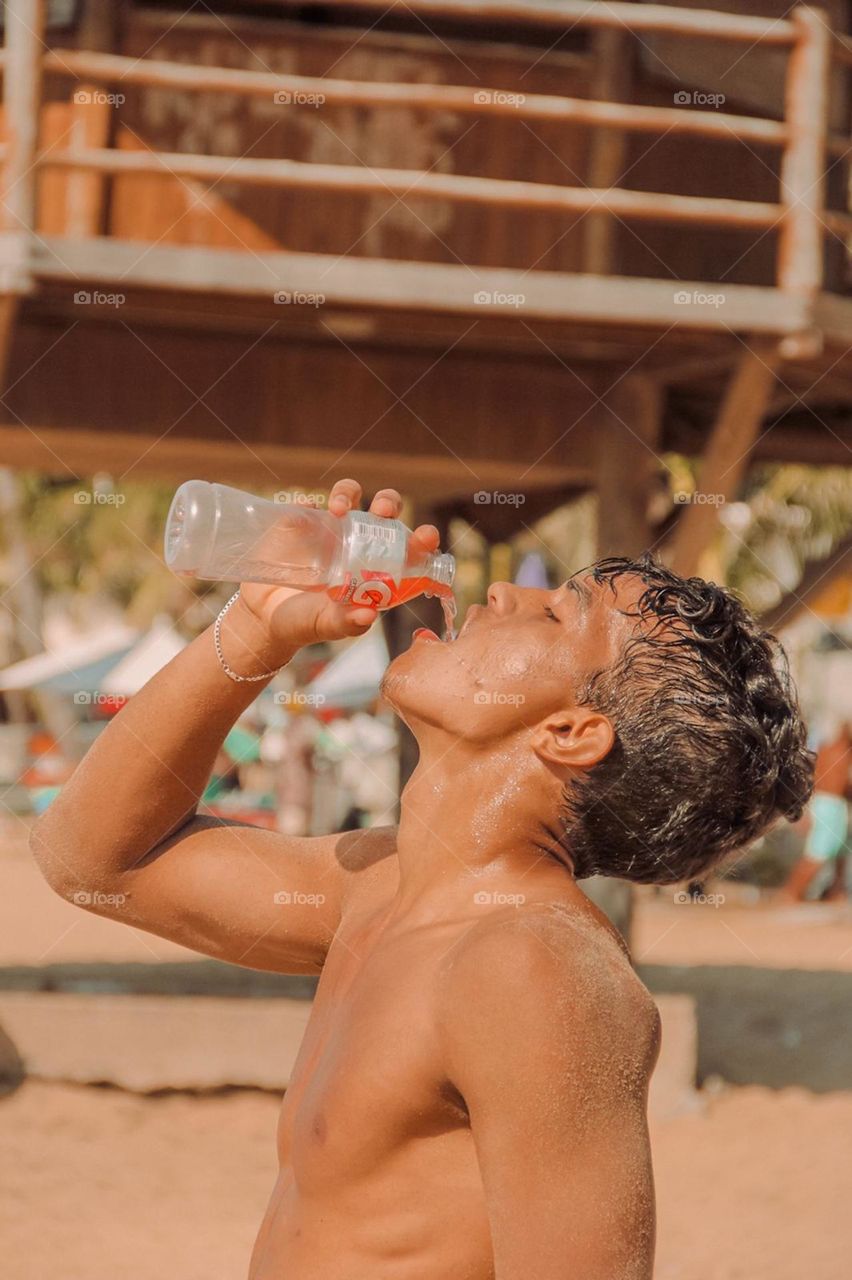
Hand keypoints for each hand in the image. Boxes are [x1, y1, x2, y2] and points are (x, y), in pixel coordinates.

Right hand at [236, 479, 439, 649]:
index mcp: (376, 566)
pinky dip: (309, 501)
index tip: (426, 536)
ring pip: (348, 494)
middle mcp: (358, 541)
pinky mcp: (300, 521)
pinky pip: (308, 503)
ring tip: (338, 509)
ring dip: (347, 493)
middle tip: (380, 511)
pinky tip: (307, 509)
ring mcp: (329, 528)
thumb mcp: (327, 626)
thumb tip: (368, 616)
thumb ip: (347, 623)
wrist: (264, 617)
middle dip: (387, 502)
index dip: (421, 539)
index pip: (407, 546)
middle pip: (382, 509)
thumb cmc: (305, 622)